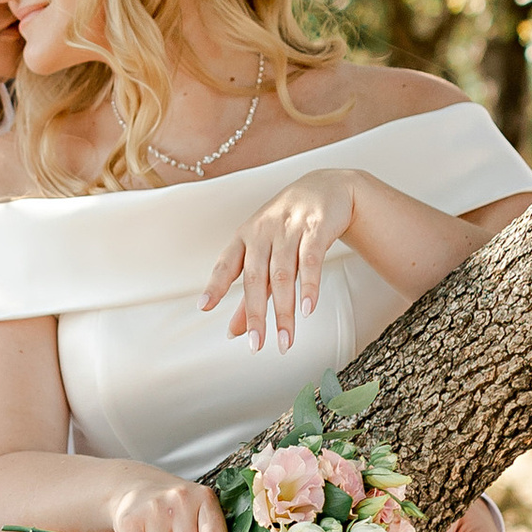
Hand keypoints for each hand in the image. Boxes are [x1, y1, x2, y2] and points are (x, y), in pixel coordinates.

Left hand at [200, 169, 357, 350]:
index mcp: (245, 236)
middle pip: (256, 277)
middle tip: (256, 344)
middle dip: (255, 314)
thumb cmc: (289, 225)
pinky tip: (308, 309)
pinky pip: (311, 259)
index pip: (226, 263)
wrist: (327, 186)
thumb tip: (233, 331)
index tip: (204, 307)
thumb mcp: (267, 254)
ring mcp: (290, 227)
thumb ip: (250, 294)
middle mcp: (263, 231)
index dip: (215, 285)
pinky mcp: (316, 227)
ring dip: (285, 310)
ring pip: (283, 274)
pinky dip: (309, 286)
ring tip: (285, 340)